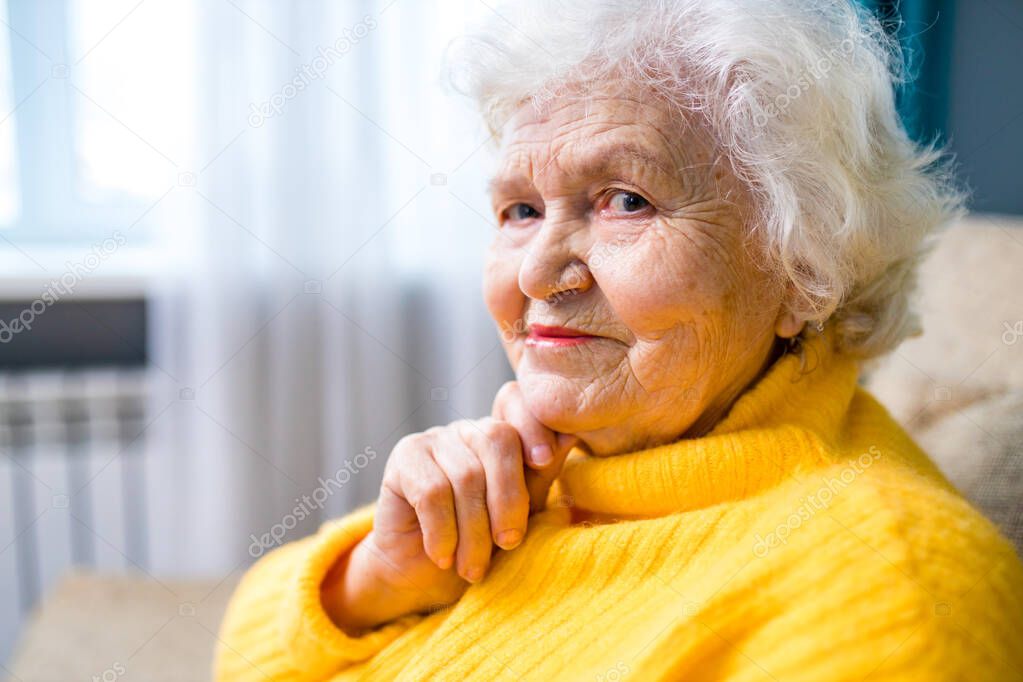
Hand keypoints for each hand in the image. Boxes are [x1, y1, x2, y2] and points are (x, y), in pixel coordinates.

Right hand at [322, 381, 575, 631]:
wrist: (422, 579)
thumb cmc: (478, 547)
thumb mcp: (519, 516)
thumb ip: (539, 478)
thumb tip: (569, 437)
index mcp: (501, 436)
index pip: (515, 403)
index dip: (532, 424)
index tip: (543, 461)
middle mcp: (467, 430)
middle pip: (497, 440)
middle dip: (509, 499)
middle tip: (509, 545)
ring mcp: (433, 439)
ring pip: (466, 476)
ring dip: (474, 532)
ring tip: (473, 568)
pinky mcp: (403, 459)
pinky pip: (432, 493)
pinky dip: (443, 532)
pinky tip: (443, 556)